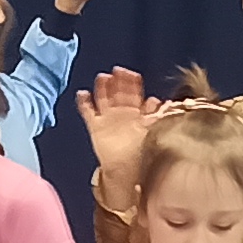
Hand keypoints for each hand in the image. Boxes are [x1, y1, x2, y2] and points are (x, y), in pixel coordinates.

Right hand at [76, 67, 152, 203]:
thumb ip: (154, 115)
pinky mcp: (95, 126)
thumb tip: (159, 102)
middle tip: (116, 71)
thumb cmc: (140, 153)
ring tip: (102, 78)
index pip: (133, 93)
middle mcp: (121, 113)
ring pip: (103, 98)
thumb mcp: (151, 131)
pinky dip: (84, 102)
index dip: (132, 83)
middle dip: (117, 81)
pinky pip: (88, 111)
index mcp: (135, 112)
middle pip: (117, 92)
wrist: (125, 171)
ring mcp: (107, 118)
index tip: (132, 74)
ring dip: (102, 87)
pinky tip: (82, 93)